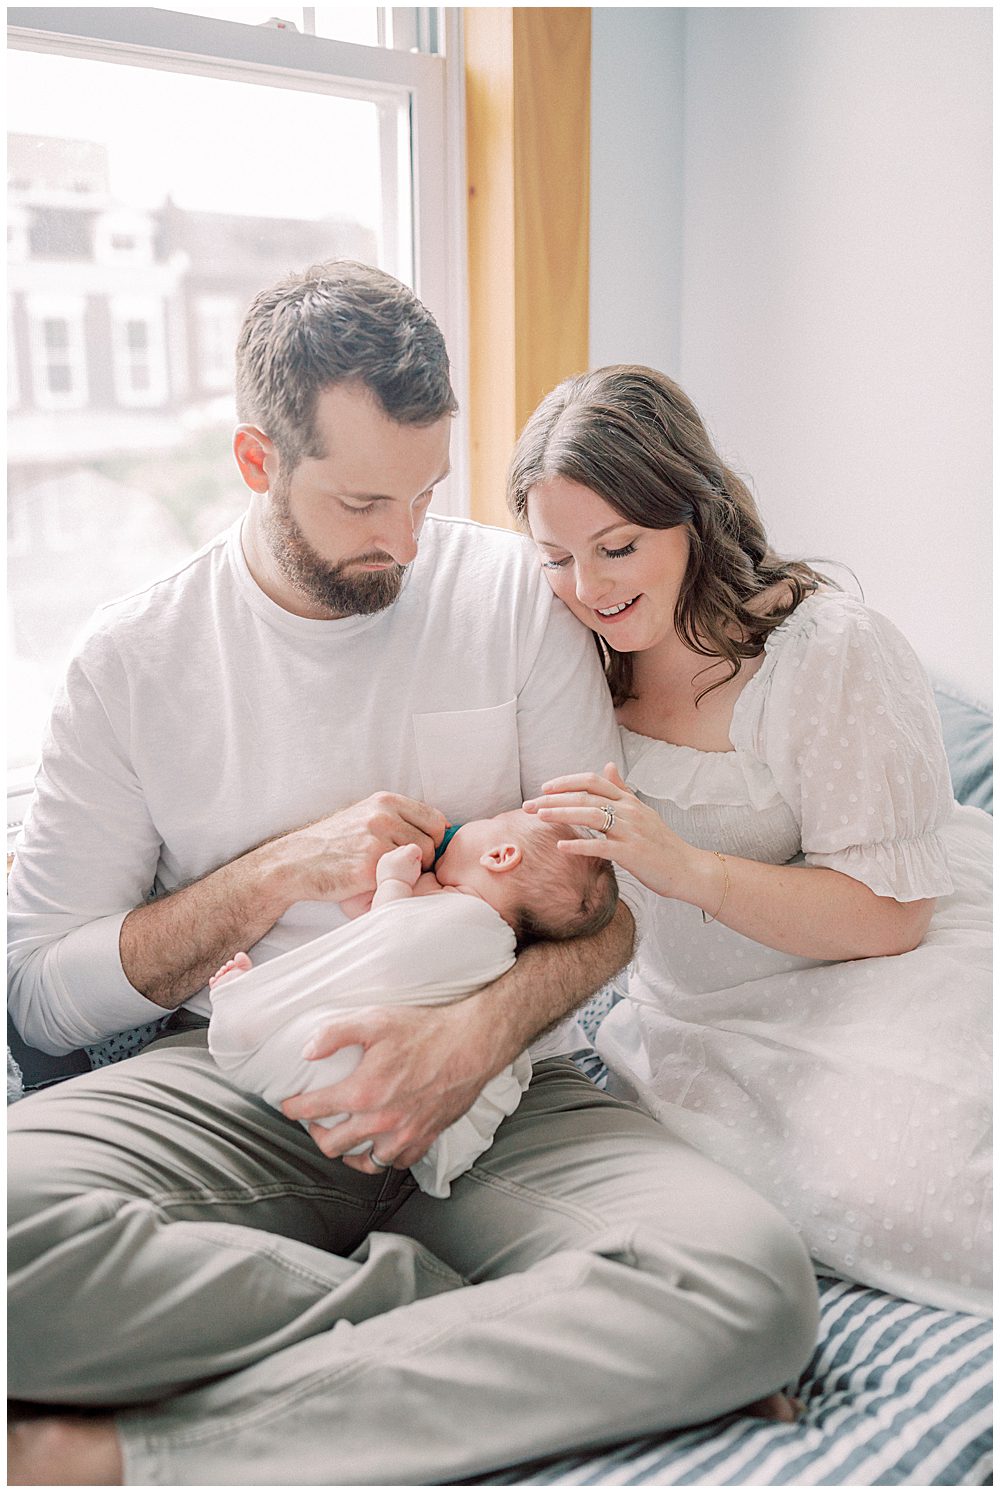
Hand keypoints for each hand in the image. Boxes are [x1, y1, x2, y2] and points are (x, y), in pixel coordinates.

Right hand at [270, 793, 447, 907]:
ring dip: (410, 872)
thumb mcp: (366, 815)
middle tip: (400, 867)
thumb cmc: (334, 843)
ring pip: (421, 861)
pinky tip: (375, 883)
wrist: (296, 863)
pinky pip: (401, 878)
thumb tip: (441, 829)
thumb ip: (400, 818)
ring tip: (386, 874)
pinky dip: (392, 884)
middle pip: (432, 842)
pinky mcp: (369, 867)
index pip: (435, 820)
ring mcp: (376, 840)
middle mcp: (383, 816)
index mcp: (385, 801)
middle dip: (423, 858)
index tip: (418, 851)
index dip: (432, 839)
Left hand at [280, 1000, 493, 1172]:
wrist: (471, 1044)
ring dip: (347, 1151)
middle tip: (315, 1121)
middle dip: (316, 1133)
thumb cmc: (425, 1031)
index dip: (294, 1108)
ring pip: (363, 1162)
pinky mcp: (425, 1138)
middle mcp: (380, 1121)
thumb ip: (335, 1034)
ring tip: (343, 1137)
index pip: (313, 1109)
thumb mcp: (374, 1021)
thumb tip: (307, 1051)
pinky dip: (382, 1157)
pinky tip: (378, 1145)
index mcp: (362, 1093)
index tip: (289, 1105)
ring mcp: (403, 1135)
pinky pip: (396, 1163)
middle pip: (332, 1144)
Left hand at [523, 762, 697, 899]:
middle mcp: (629, 811)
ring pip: (590, 816)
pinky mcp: (632, 853)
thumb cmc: (662, 844)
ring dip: (561, 814)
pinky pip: (601, 847)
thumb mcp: (642, 812)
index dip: (566, 781)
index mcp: (629, 801)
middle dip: (553, 799)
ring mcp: (631, 831)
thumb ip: (622, 790)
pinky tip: (560, 846)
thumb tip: (608, 765)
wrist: (687, 869)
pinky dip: (579, 845)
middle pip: (585, 796)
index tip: (544, 788)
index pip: (593, 781)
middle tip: (527, 805)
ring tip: (538, 817)